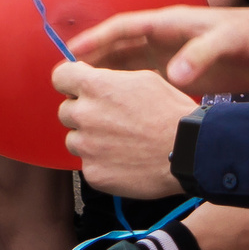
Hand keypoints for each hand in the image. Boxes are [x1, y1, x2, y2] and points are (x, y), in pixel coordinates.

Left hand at [52, 60, 193, 197]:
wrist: (188, 152)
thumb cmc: (171, 114)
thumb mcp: (144, 79)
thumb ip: (110, 79)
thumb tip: (93, 78)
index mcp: (95, 86)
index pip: (60, 76)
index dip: (69, 81)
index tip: (76, 87)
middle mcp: (85, 115)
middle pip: (66, 110)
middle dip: (83, 112)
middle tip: (110, 119)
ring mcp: (87, 147)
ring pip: (74, 139)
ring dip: (89, 139)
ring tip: (119, 141)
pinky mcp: (93, 173)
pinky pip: (87, 164)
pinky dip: (101, 162)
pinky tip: (123, 159)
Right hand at [70, 3, 248, 97]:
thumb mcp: (228, 43)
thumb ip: (201, 57)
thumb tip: (174, 75)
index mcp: (170, 24)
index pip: (123, 28)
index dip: (95, 40)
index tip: (70, 54)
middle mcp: (166, 39)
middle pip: (119, 48)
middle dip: (92, 62)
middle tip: (65, 82)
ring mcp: (173, 56)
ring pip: (130, 67)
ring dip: (107, 79)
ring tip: (83, 99)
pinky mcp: (185, 74)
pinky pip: (148, 82)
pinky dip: (130, 93)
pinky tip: (118, 110)